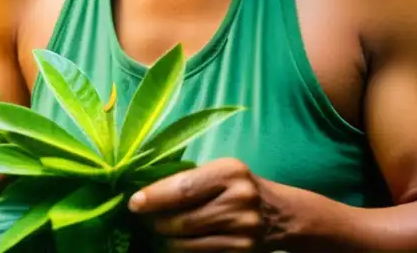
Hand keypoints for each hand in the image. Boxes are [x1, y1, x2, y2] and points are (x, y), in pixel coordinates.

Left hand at [127, 158, 264, 250]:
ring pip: (189, 243)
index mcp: (229, 171)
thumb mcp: (221, 172)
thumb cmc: (239, 188)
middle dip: (156, 223)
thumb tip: (146, 192)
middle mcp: (239, 200)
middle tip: (143, 221)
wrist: (282, 215)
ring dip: (166, 241)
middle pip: (183, 220)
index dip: (154, 197)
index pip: (183, 187)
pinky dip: (183, 252)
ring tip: (156, 234)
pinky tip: (174, 245)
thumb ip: (190, 180)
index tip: (133, 203)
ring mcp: (243, 230)